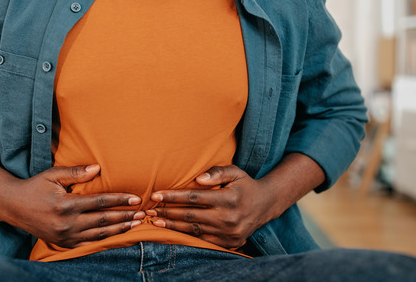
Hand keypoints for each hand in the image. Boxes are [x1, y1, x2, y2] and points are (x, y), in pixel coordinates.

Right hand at [0, 164, 144, 248]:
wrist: (13, 207)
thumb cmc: (35, 187)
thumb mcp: (53, 174)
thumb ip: (76, 172)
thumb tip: (98, 168)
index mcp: (66, 204)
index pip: (100, 202)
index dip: (119, 200)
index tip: (136, 199)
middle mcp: (67, 223)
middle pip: (103, 220)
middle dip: (125, 217)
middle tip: (142, 214)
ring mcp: (65, 236)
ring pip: (99, 235)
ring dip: (119, 230)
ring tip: (136, 225)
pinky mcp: (63, 243)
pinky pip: (88, 243)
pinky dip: (105, 240)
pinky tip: (117, 235)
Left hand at [147, 165, 277, 248]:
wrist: (266, 205)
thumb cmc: (245, 185)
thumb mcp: (235, 172)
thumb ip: (217, 172)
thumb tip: (199, 179)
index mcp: (228, 199)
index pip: (194, 198)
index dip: (173, 197)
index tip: (156, 195)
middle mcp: (228, 218)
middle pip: (191, 216)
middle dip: (168, 212)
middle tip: (150, 210)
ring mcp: (229, 233)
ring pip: (194, 230)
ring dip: (173, 226)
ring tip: (156, 221)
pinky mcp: (229, 242)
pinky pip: (204, 240)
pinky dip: (187, 236)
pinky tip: (173, 231)